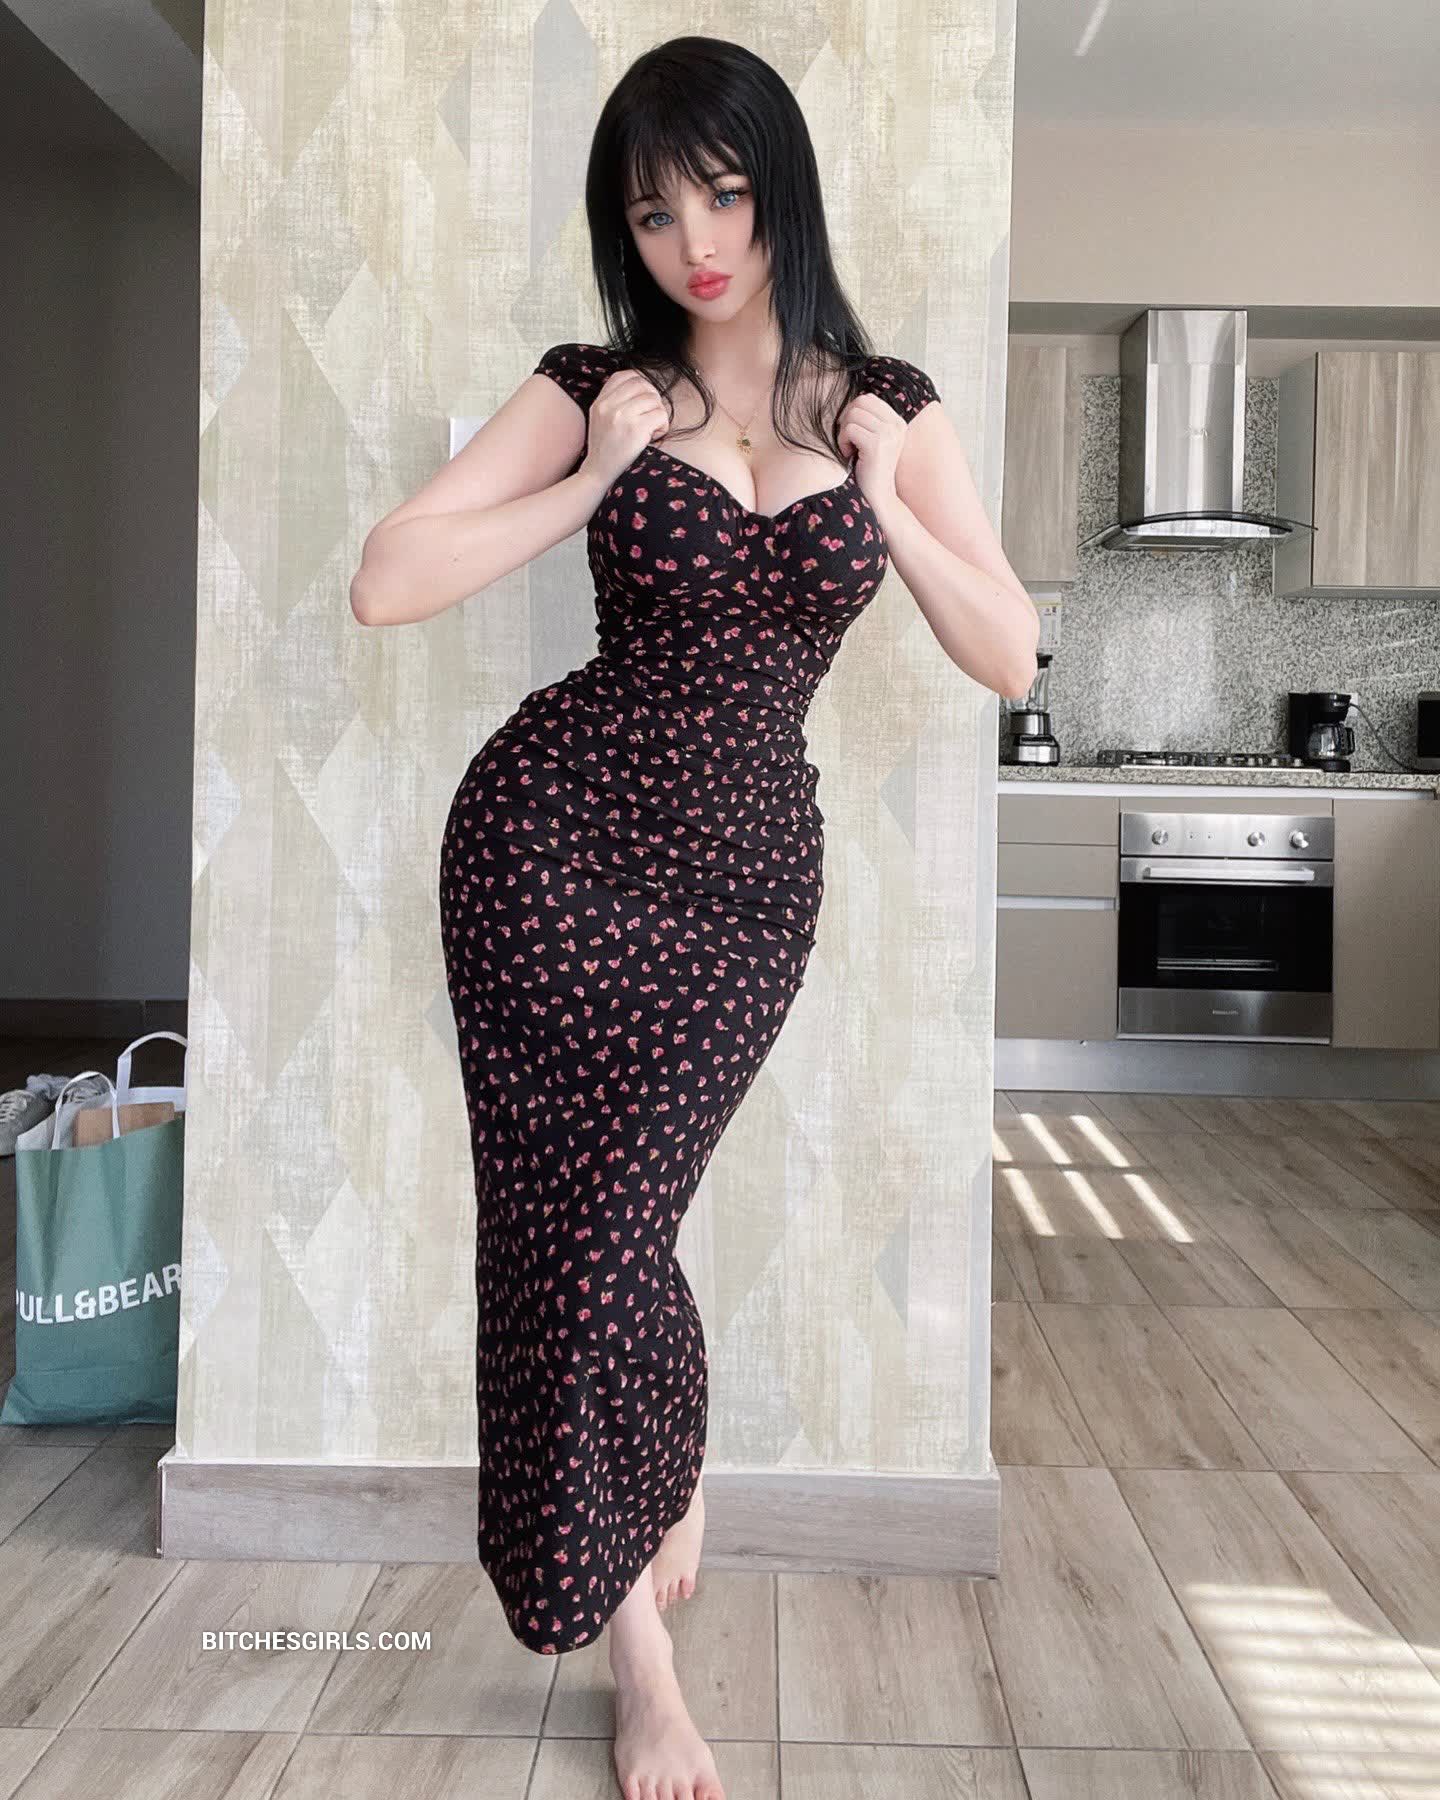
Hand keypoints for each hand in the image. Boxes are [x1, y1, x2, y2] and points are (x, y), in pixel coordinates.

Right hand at [580, 368, 670, 490]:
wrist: (598, 472)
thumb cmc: (605, 447)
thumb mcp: (600, 418)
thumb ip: (614, 400)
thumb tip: (641, 385)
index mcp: (601, 401)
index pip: (626, 375)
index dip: (641, 382)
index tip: (644, 398)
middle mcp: (609, 406)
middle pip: (643, 385)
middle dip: (653, 398)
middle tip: (651, 415)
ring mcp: (622, 416)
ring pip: (654, 399)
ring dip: (659, 413)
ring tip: (651, 428)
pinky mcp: (636, 429)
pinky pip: (661, 415)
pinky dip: (663, 426)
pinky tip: (653, 436)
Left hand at [838, 391, 907, 507]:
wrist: (878, 497)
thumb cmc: (869, 469)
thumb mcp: (874, 440)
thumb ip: (869, 421)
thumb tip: (853, 402)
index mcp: (897, 422)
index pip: (868, 399)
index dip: (853, 412)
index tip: (851, 432)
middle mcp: (896, 425)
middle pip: (860, 402)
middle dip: (847, 419)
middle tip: (847, 439)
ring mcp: (888, 434)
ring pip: (853, 414)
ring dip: (844, 432)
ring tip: (849, 449)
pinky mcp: (877, 445)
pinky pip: (850, 429)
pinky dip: (843, 442)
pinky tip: (849, 455)